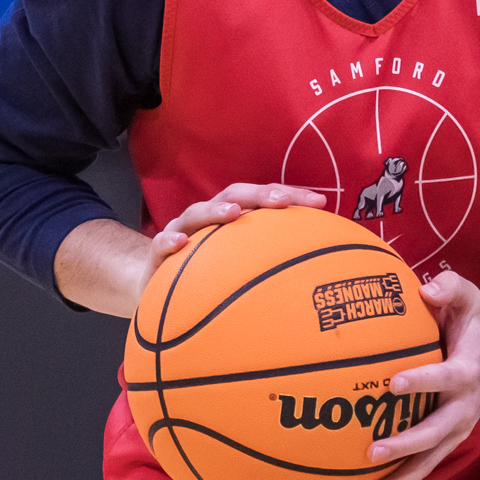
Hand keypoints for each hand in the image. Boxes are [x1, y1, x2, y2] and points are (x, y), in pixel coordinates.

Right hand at [134, 183, 327, 304]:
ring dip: (216, 210)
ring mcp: (183, 231)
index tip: (321, 204)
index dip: (293, 196)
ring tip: (234, 212)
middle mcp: (210, 217)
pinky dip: (169, 241)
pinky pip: (161, 244)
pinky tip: (181, 244)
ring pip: (198, 213)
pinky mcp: (159, 253)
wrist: (159, 284)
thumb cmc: (210, 274)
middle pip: (235, 195)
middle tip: (283, 201)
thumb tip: (320, 275)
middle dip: (260, 195)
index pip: (266, 198)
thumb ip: (275, 264)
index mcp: (234, 217)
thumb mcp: (243, 268)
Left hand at [365, 270, 479, 479]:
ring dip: (401, 479)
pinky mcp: (447, 443)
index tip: (393, 383)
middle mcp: (464, 406)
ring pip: (430, 459)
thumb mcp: (470, 301)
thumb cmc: (473, 327)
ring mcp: (457, 429)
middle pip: (437, 431)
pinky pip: (425, 468)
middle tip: (373, 452)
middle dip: (406, 444)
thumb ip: (452, 289)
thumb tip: (426, 288)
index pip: (446, 377)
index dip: (423, 380)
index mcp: (467, 370)